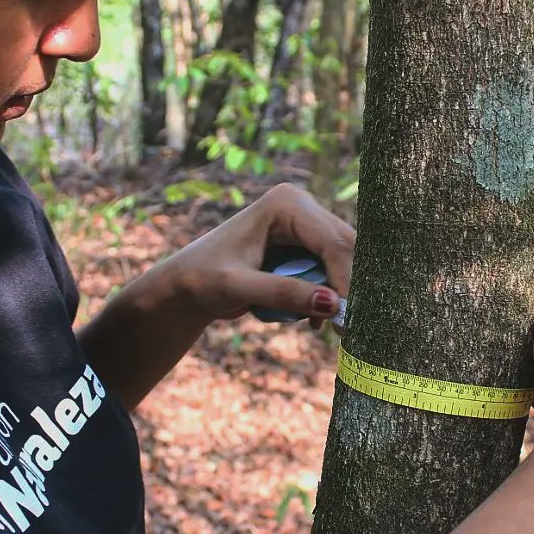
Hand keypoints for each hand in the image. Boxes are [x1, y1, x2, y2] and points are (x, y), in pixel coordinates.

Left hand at [162, 184, 355, 324]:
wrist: (184, 287)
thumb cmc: (201, 279)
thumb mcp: (238, 287)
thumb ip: (283, 293)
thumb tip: (333, 304)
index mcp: (286, 204)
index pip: (333, 242)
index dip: (346, 280)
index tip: (348, 319)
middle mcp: (302, 208)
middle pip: (347, 249)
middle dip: (349, 288)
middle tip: (348, 329)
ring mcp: (306, 227)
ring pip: (344, 262)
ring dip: (338, 295)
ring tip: (322, 327)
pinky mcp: (305, 248)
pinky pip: (331, 272)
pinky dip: (327, 298)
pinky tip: (312, 320)